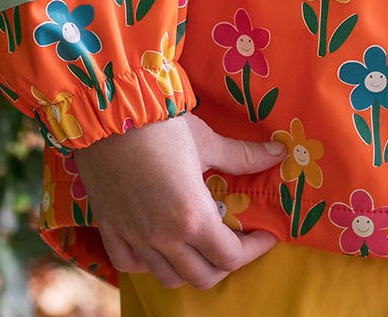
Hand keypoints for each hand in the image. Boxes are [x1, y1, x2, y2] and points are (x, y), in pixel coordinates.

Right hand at [72, 112, 284, 288]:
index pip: (231, 257)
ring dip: (189, 267)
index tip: (265, 235)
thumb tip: (278, 154)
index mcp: (192, 217)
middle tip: (236, 241)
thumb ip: (242, 156)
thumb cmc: (162, 122)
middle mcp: (163, 237)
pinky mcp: (110, 229)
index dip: (255, 249)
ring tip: (199, 244)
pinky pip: (129, 265)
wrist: (108, 110)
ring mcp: (134, 237)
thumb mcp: (206, 140)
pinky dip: (147, 263)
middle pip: (203, 277)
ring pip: (167, 278)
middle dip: (226, 263)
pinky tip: (158, 245)